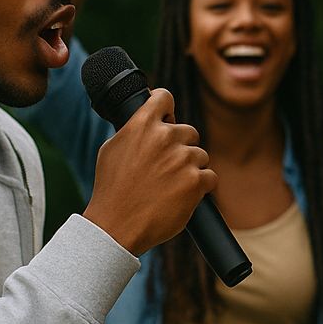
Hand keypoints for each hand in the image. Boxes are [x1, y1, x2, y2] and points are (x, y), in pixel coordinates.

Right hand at [83, 88, 215, 254]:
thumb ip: (134, 130)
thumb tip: (148, 120)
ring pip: (200, 155)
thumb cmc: (112, 190)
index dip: (167, 108)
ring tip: (171, 185)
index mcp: (142, 125)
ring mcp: (183, 159)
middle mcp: (164, 137)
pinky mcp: (196, 181)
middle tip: (166, 168)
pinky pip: (210, 177)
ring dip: (191, 168)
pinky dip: (201, 187)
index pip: (164, 97)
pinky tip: (184, 195)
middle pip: (189, 132)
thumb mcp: (112, 149)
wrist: (117, 226)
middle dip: (181, 148)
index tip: (168, 117)